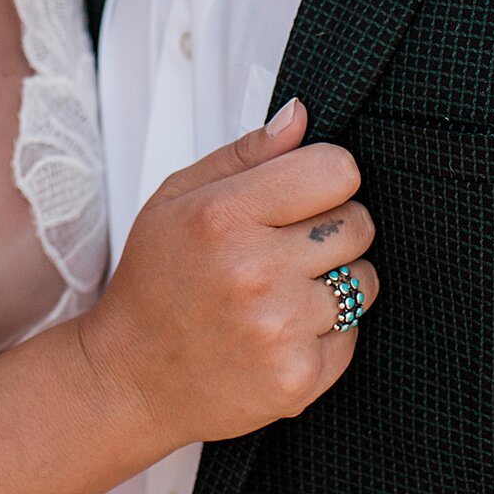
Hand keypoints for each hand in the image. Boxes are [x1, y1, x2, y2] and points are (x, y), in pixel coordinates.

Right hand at [80, 100, 378, 449]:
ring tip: (280, 293)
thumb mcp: (174, 200)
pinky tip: (278, 331)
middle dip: (331, 229)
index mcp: (222, 215)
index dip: (326, 178)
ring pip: (363, 280)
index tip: (305, 193)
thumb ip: (243, 155)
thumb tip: (302, 116)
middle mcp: (255, 270)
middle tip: (286, 247)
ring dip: (333, 282)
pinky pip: (353, 332)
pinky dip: (325, 331)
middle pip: (358, 223)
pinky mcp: (300, 377)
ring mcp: (280, 328)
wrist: (130, 377)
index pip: (336, 171)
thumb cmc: (154, 282)